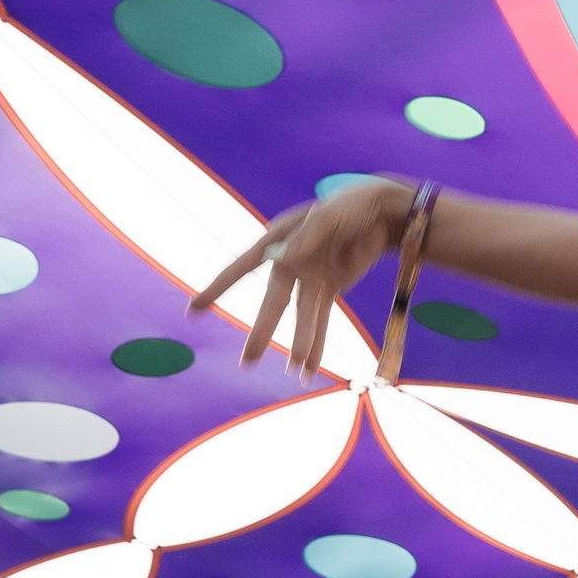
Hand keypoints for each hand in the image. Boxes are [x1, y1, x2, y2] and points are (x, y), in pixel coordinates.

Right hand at [193, 180, 413, 375]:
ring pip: (302, 316)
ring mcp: (310, 276)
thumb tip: (281, 259)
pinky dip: (318, 342)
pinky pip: (322, 318)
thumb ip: (307, 237)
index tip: (194, 310)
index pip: (242, 266)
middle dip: (262, 330)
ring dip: (299, 343)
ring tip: (294, 372)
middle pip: (273, 301)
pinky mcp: (331, 287)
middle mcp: (289, 260)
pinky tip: (309, 366)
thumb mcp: (329, 216)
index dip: (217, 288)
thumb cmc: (351, 205)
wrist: (383, 212)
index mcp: (279, 238)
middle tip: (247, 361)